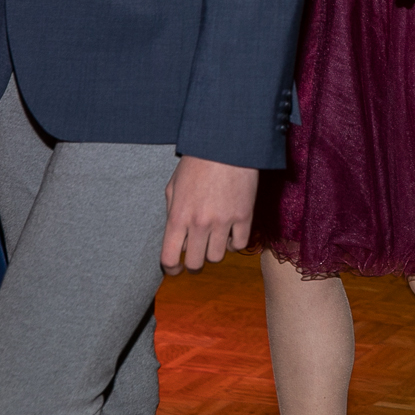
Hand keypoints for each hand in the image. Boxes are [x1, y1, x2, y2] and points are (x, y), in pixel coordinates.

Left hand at [160, 156, 257, 273]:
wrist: (226, 145)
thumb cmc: (197, 163)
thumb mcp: (173, 186)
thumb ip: (172, 213)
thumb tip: (178, 237)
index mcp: (178, 217)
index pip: (169, 258)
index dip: (172, 269)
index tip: (176, 269)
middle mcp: (200, 223)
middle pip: (196, 263)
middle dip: (194, 263)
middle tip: (198, 254)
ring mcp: (223, 221)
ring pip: (217, 257)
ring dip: (214, 251)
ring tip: (215, 238)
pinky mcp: (244, 216)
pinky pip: (239, 245)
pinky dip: (234, 243)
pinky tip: (231, 233)